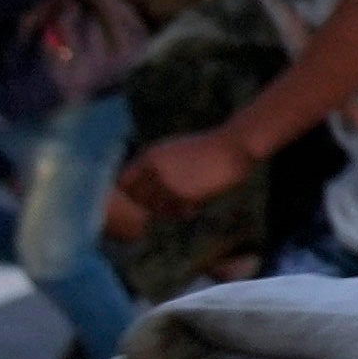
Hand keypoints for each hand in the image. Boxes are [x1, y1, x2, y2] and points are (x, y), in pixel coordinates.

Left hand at [110, 127, 261, 235]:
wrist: (233, 146)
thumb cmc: (209, 148)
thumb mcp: (176, 149)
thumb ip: (158, 163)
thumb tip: (147, 184)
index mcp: (149, 155)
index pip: (124, 182)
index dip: (135, 193)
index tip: (151, 196)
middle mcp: (154, 169)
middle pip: (139, 199)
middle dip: (153, 206)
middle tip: (171, 205)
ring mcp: (168, 182)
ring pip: (158, 209)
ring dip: (171, 211)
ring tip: (186, 206)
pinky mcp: (184, 193)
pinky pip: (179, 212)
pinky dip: (188, 212)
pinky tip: (198, 206)